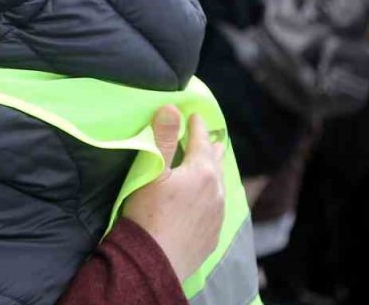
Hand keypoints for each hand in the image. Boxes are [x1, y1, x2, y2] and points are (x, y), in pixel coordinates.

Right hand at [123, 106, 226, 282]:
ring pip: (219, 186)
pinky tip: (208, 200)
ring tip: (213, 165)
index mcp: (201, 172)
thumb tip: (172, 107)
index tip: (196, 115)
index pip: (201, 141)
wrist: (154, 261)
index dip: (197, 126)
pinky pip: (217, 207)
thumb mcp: (152, 172)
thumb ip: (163, 138)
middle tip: (212, 138)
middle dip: (212, 148)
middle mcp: (215, 191)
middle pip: (216, 162)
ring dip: (215, 172)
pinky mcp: (212, 234)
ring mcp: (217, 214)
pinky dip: (213, 195)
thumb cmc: (148, 213)